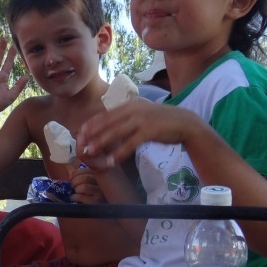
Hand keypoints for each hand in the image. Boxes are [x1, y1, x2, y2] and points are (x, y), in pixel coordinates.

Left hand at [68, 164, 105, 203]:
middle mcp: (103, 184)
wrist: (99, 211)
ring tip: (76, 193)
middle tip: (73, 187)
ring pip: (83, 187)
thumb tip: (70, 175)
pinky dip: (74, 197)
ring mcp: (100, 194)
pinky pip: (80, 196)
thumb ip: (82, 178)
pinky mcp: (96, 203)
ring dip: (76, 190)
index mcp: (101, 178)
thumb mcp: (90, 185)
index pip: (87, 170)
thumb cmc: (92, 197)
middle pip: (85, 178)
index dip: (76, 173)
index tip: (71, 177)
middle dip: (75, 182)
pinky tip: (75, 199)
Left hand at [77, 99, 199, 166]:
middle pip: (107, 123)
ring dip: (101, 143)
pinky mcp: (149, 131)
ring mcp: (141, 119)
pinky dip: (119, 153)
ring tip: (90, 153)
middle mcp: (133, 110)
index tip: (81, 133)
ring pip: (115, 132)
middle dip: (92, 134)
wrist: (185, 123)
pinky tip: (111, 162)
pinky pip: (129, 144)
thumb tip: (111, 125)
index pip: (105, 114)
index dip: (92, 124)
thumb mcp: (142, 114)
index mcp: (130, 105)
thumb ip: (127, 117)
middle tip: (81, 145)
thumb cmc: (162, 121)